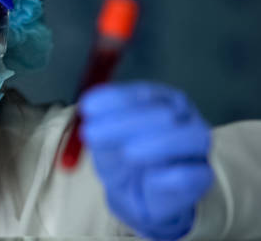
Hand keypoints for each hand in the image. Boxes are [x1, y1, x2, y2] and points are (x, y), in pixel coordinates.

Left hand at [79, 81, 213, 239]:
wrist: (138, 197)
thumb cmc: (122, 160)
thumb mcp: (103, 142)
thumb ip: (98, 127)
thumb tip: (87, 110)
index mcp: (159, 100)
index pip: (141, 93)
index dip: (115, 99)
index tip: (87, 107)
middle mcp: (182, 117)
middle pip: (163, 113)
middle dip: (127, 122)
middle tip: (95, 133)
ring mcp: (196, 146)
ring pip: (189, 137)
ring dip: (158, 144)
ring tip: (128, 153)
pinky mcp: (202, 176)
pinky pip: (194, 174)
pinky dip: (173, 175)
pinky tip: (151, 179)